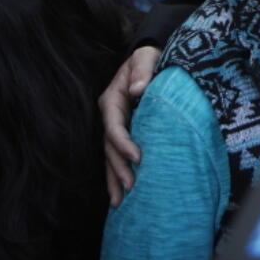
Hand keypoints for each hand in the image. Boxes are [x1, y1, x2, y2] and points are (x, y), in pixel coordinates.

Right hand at [99, 46, 160, 206]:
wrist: (150, 57)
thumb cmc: (148, 57)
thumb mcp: (145, 58)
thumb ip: (143, 71)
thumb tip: (138, 89)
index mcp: (113, 99)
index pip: (114, 126)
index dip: (123, 143)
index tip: (138, 158)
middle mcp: (110, 115)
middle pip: (110, 146)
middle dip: (118, 168)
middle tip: (130, 188)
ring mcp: (115, 125)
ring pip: (110, 156)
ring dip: (114, 178)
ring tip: (119, 202)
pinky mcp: (125, 132)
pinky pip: (118, 155)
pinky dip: (118, 173)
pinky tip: (121, 192)